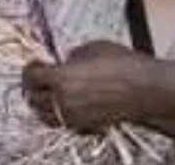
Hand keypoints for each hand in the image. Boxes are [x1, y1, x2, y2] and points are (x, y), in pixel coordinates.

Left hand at [22, 40, 148, 131]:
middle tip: (39, 77)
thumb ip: (72, 55)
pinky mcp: (83, 126)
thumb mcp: (93, 47)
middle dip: (33, 86)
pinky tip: (66, 104)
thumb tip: (64, 62)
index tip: (35, 63)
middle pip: (32, 98)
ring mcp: (72, 117)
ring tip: (49, 93)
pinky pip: (61, 122)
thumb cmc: (123, 65)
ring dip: (43, 103)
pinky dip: (58, 114)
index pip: (30, 76)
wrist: (144, 88)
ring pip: (44, 114)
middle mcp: (61, 101)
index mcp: (60, 78)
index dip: (30, 68)